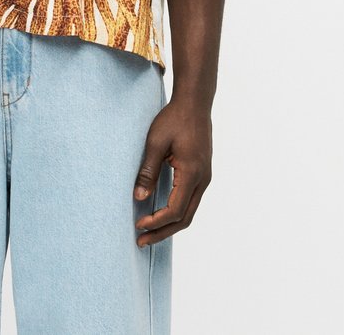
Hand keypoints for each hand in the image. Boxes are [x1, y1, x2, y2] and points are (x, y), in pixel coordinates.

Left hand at [133, 97, 212, 246]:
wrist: (194, 103)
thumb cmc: (174, 118)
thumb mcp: (156, 142)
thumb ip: (148, 171)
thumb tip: (138, 197)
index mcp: (192, 173)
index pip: (175, 210)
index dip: (157, 222)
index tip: (138, 225)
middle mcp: (203, 180)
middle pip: (185, 218)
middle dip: (162, 232)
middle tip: (141, 241)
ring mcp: (205, 178)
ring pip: (189, 212)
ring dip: (170, 224)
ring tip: (149, 231)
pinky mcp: (202, 174)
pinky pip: (191, 201)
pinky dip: (176, 212)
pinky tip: (161, 213)